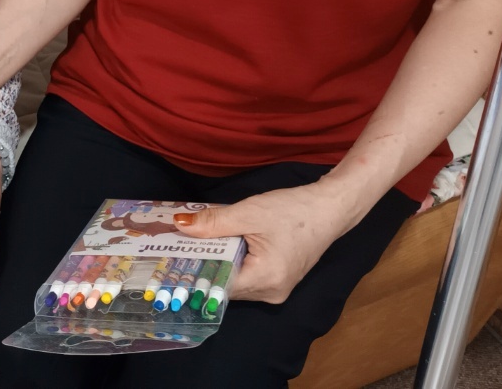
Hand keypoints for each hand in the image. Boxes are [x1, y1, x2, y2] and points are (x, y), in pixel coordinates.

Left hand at [173, 182, 359, 304]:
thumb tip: (179, 226)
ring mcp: (276, 290)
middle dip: (204, 266)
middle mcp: (270, 294)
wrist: (330, 208)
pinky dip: (234, 262)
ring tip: (194, 244)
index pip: (218, 285)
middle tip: (177, 248)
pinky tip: (221, 245)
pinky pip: (248, 277)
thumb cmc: (293, 210)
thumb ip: (213, 223)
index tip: (171, 259)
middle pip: (226, 285)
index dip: (194, 272)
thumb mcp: (249, 212)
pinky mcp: (279, 280)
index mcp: (264, 280)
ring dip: (219, 263)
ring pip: (236, 281)